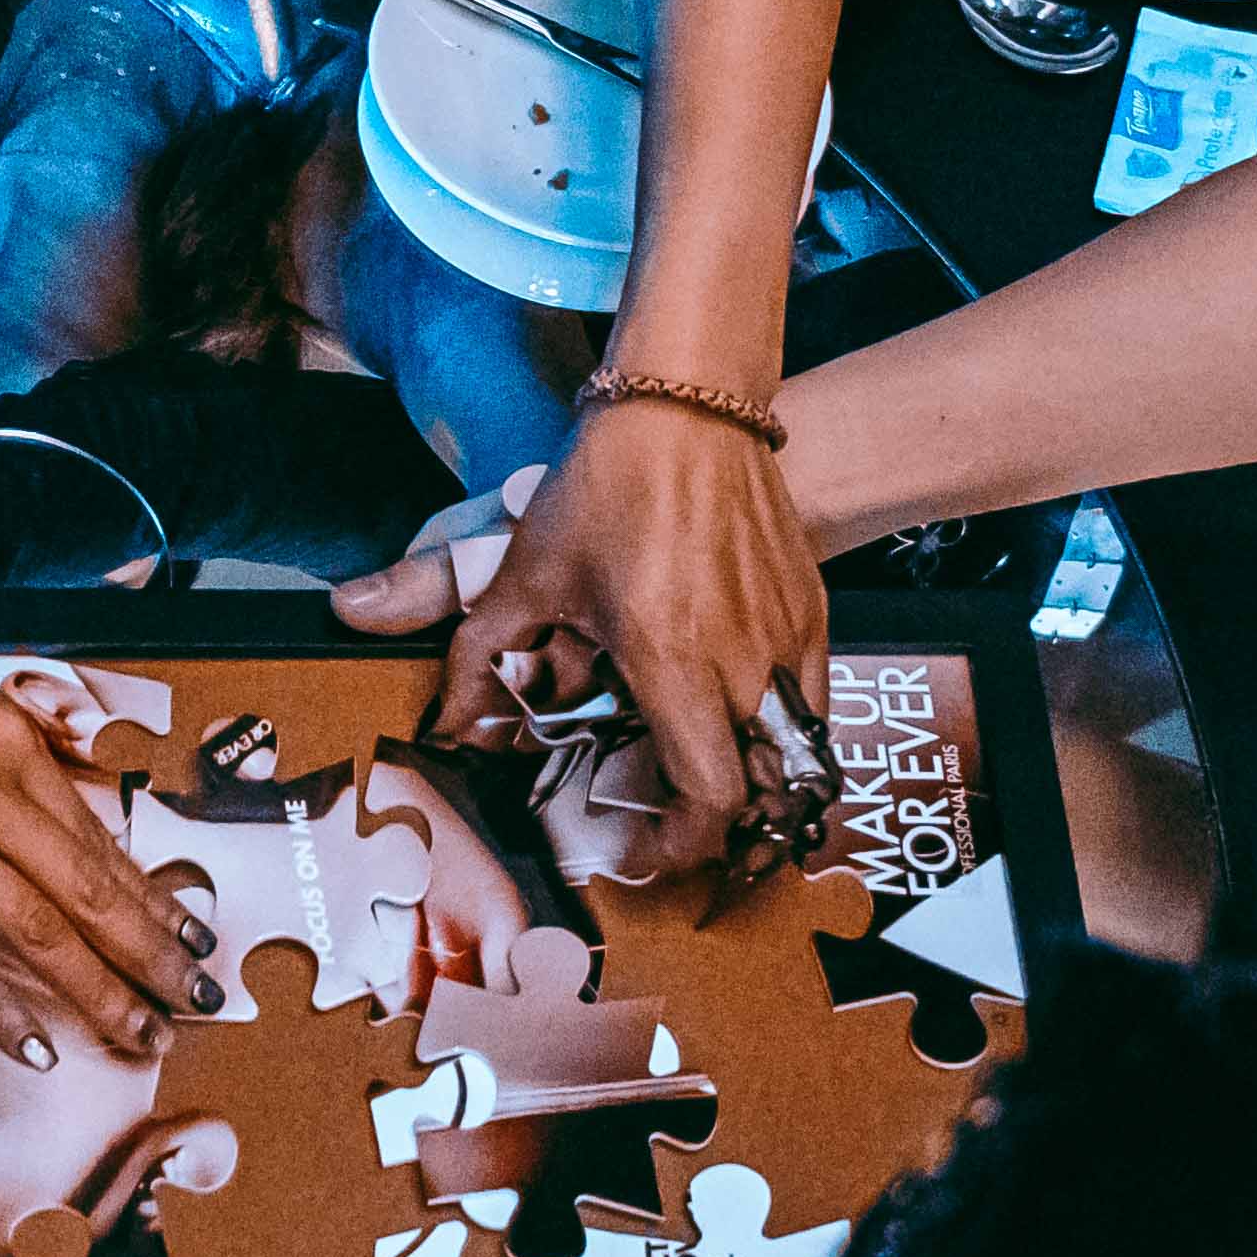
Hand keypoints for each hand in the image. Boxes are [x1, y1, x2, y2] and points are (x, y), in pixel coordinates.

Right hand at [0, 624, 208, 1065]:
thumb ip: (7, 761)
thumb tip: (61, 816)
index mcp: (6, 746)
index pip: (97, 840)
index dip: (149, 895)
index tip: (190, 933)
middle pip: (88, 892)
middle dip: (150, 954)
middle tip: (196, 997)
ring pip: (38, 932)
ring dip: (96, 991)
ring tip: (142, 1034)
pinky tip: (37, 1044)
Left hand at [341, 397, 824, 873]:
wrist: (690, 407)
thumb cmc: (610, 486)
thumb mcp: (529, 569)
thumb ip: (479, 653)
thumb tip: (442, 722)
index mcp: (675, 662)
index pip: (711, 797)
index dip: (681, 846)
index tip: (641, 850)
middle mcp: (745, 661)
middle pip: (760, 793)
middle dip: (715, 827)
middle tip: (665, 823)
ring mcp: (789, 636)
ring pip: (795, 751)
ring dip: (753, 781)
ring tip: (701, 774)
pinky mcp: (813, 610)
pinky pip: (812, 699)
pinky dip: (779, 727)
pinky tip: (732, 711)